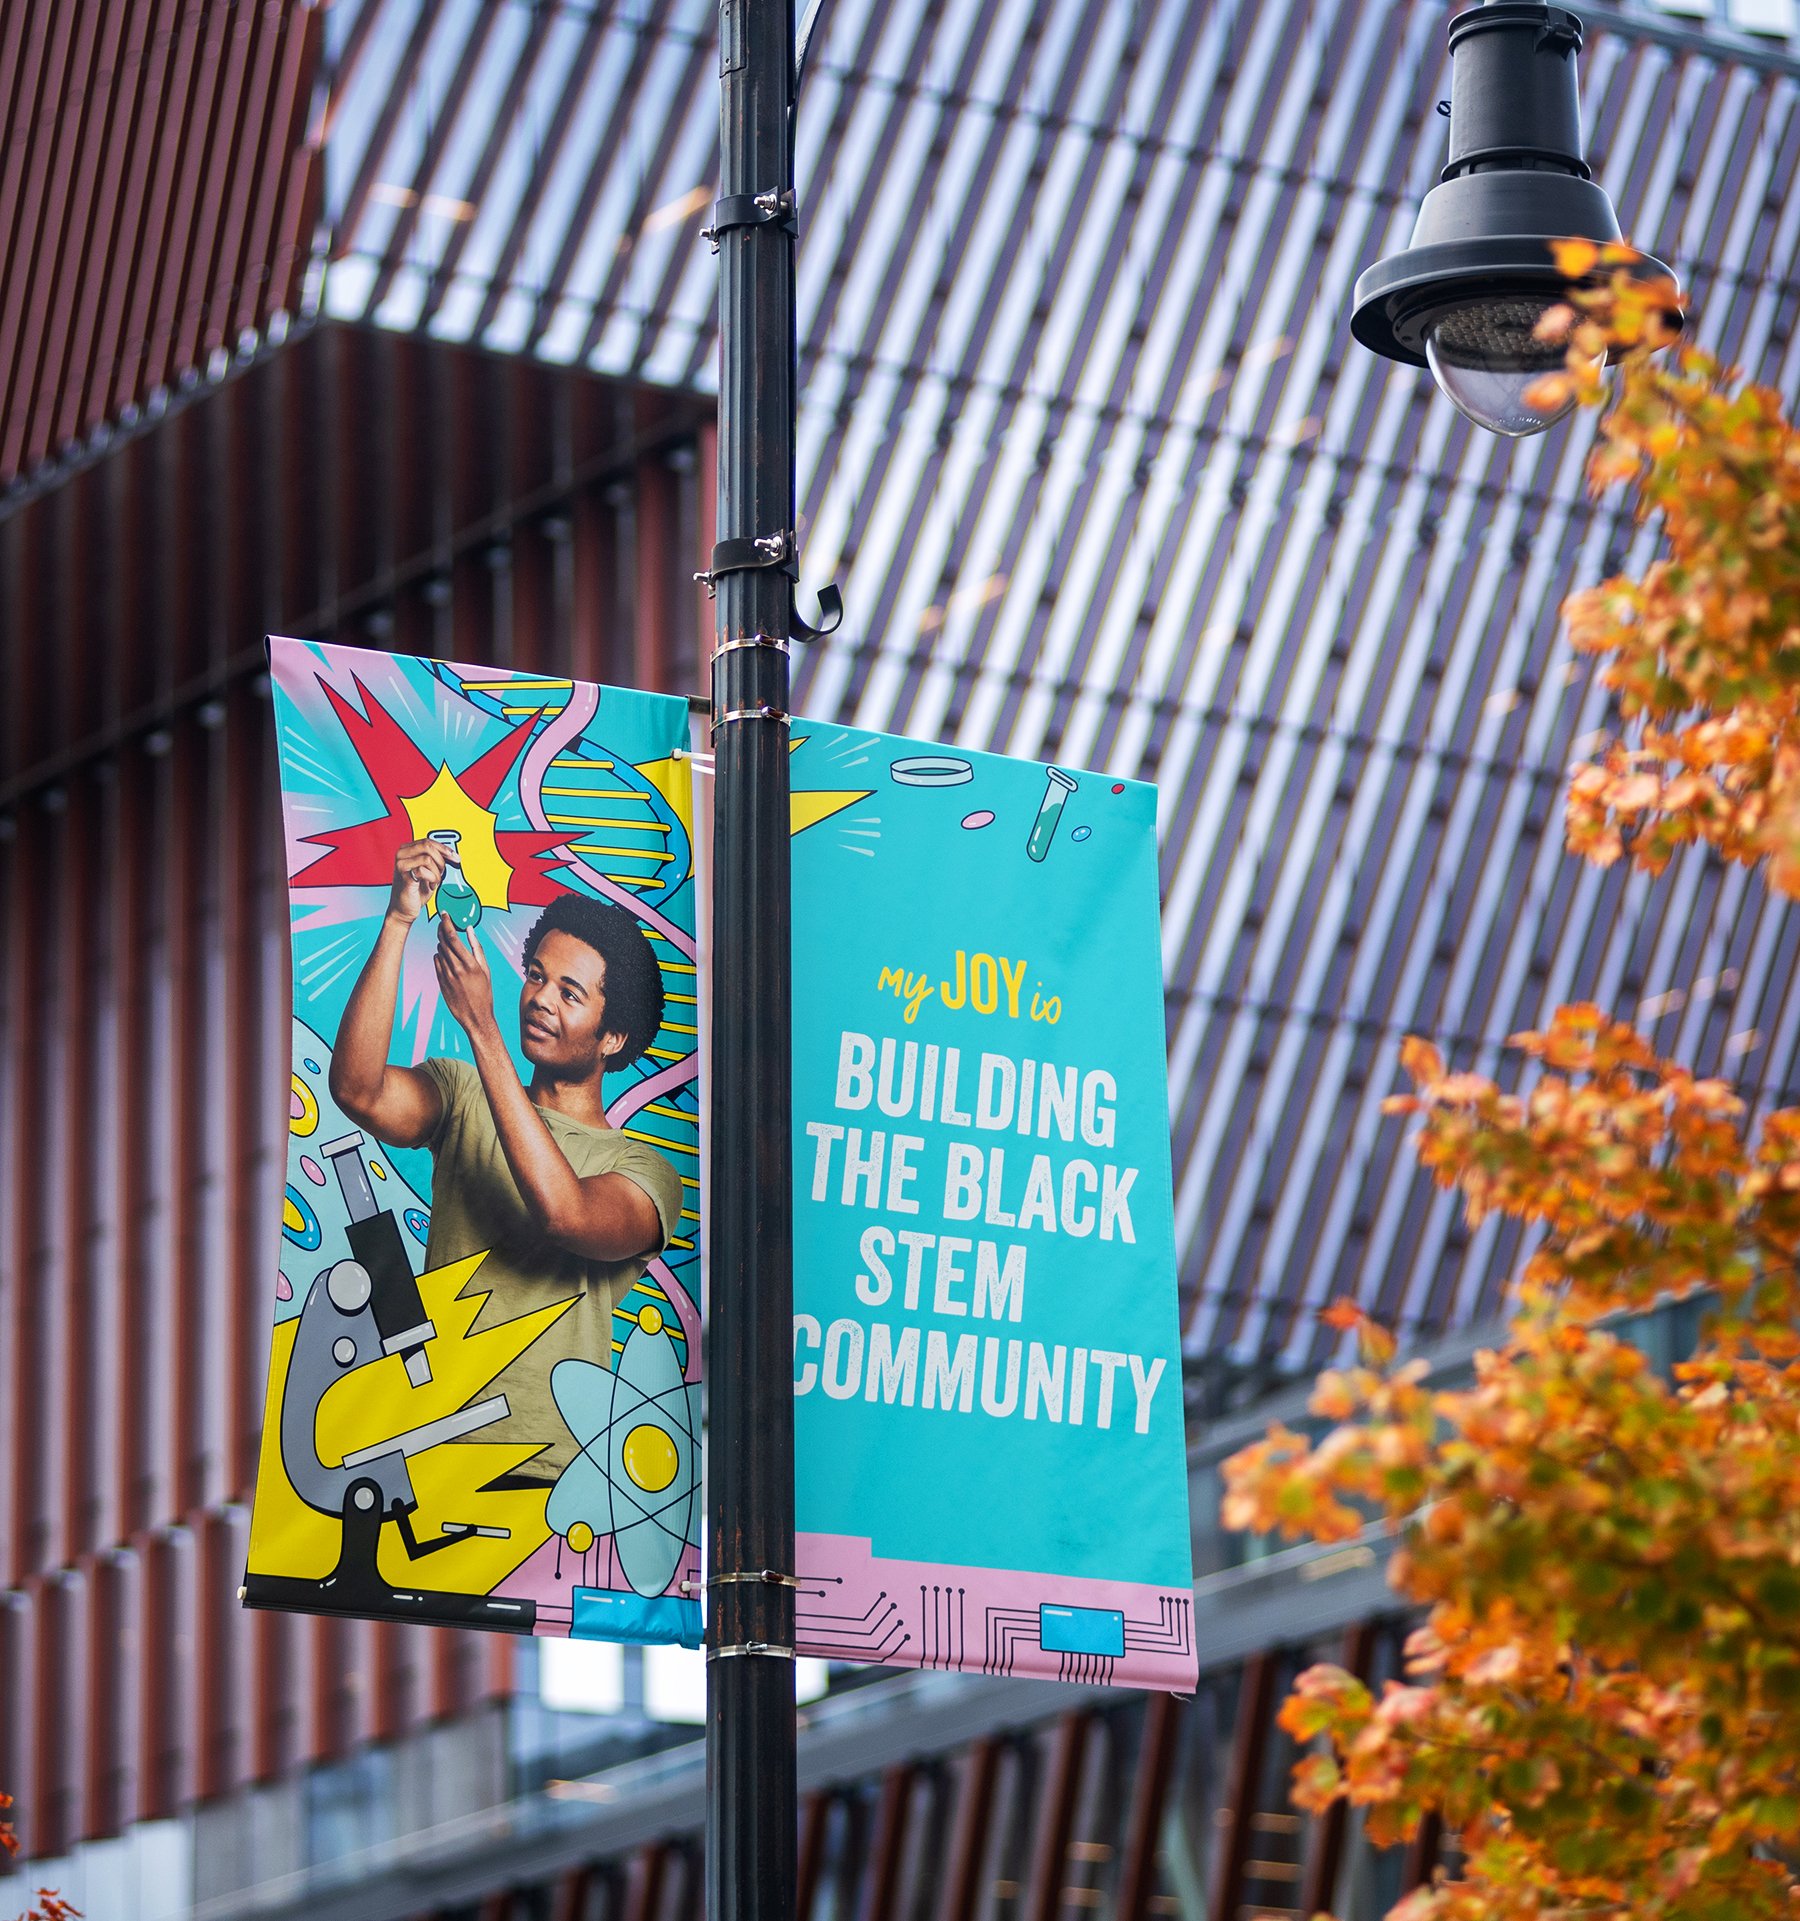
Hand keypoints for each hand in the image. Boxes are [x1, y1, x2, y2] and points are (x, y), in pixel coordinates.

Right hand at [389, 839, 447, 924]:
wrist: (404, 909)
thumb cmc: (416, 890)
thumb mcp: (428, 871)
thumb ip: (436, 860)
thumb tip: (452, 854)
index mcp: (406, 850)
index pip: (428, 841)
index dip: (444, 849)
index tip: (456, 857)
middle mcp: (401, 855)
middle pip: (428, 846)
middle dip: (441, 859)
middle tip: (443, 872)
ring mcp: (401, 865)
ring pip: (428, 859)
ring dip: (437, 872)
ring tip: (434, 882)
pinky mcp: (404, 876)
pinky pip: (424, 871)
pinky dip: (432, 879)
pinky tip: (430, 886)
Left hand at [434, 919, 495, 1037]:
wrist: (476, 1016)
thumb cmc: (484, 992)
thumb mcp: (485, 969)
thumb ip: (477, 947)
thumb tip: (470, 929)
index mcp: (470, 964)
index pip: (453, 938)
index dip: (446, 924)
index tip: (445, 914)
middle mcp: (457, 969)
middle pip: (443, 942)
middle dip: (441, 929)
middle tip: (442, 922)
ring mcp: (446, 976)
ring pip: (438, 951)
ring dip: (442, 943)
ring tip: (448, 941)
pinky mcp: (440, 982)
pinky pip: (436, 962)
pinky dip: (439, 955)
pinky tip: (445, 956)